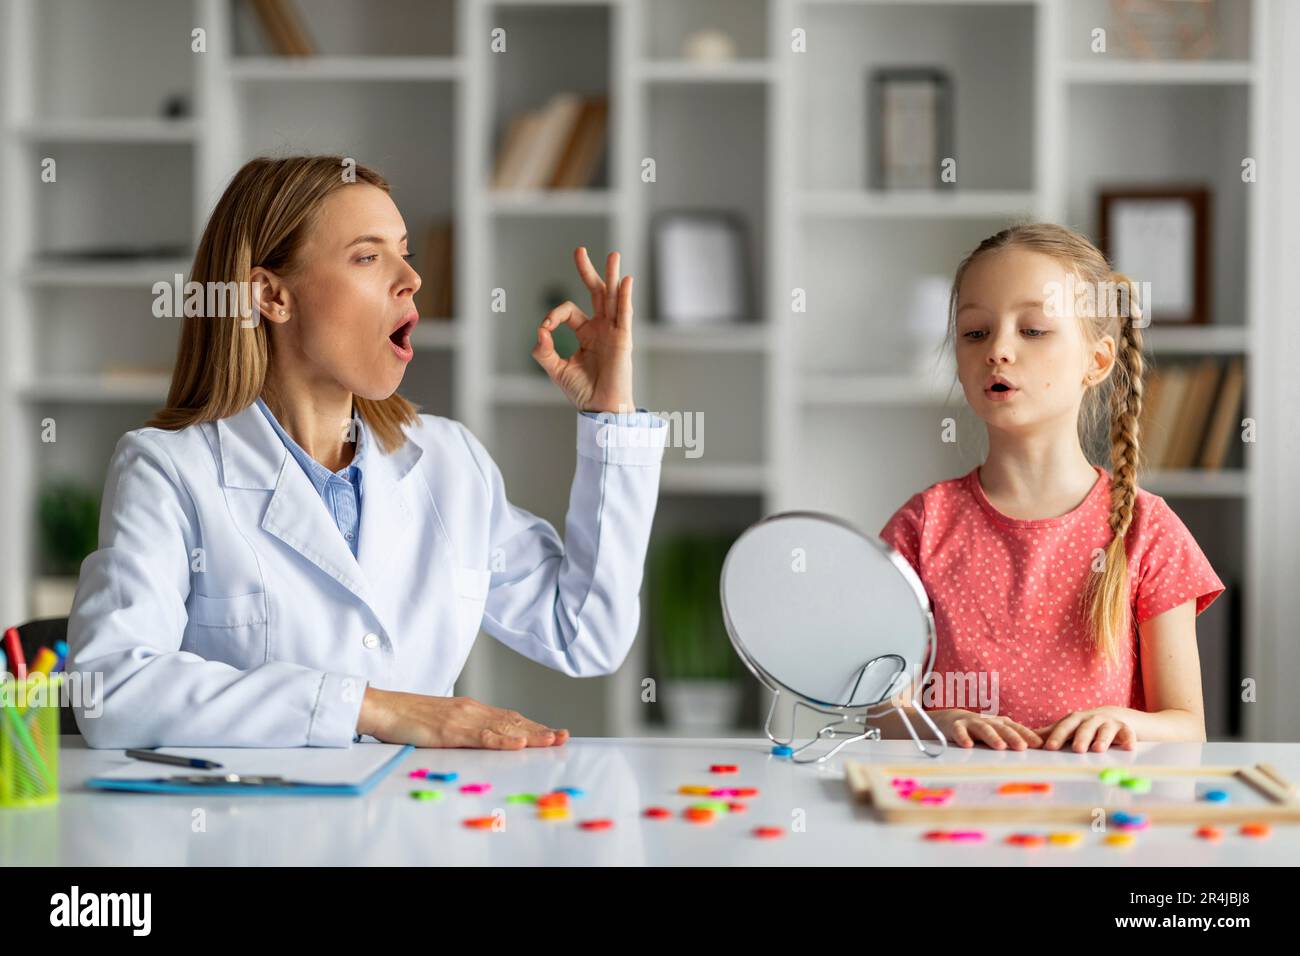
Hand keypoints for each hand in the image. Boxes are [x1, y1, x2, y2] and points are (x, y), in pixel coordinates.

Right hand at [358, 687, 568, 748]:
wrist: (384, 707)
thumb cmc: (409, 717)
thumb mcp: (443, 721)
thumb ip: (464, 728)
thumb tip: (481, 739)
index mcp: (471, 709)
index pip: (509, 718)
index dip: (533, 726)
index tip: (552, 733)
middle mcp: (472, 710)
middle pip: (513, 721)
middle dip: (540, 730)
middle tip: (563, 737)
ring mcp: (462, 719)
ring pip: (503, 728)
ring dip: (530, 735)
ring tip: (552, 741)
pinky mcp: (449, 731)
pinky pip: (480, 736)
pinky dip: (502, 741)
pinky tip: (517, 744)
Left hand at [532, 247, 635, 413]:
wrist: (600, 409)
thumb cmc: (583, 392)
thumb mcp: (557, 369)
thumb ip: (545, 350)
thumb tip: (540, 331)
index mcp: (586, 334)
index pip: (569, 312)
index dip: (553, 316)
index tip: (545, 329)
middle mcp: (602, 329)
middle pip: (596, 293)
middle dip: (588, 271)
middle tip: (580, 250)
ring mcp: (614, 332)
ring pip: (613, 298)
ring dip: (612, 276)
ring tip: (614, 255)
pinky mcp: (623, 339)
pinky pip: (625, 314)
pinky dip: (625, 296)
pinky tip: (626, 280)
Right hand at [933, 709, 1043, 750]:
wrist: (953, 718)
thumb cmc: (981, 729)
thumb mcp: (998, 732)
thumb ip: (1014, 739)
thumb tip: (1038, 750)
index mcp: (1001, 723)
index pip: (1017, 728)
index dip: (1028, 735)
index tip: (1040, 744)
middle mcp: (988, 722)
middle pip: (1002, 728)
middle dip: (1013, 737)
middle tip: (1022, 747)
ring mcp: (972, 723)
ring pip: (983, 729)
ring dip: (992, 737)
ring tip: (1000, 746)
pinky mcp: (956, 726)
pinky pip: (959, 731)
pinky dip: (963, 737)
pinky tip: (967, 745)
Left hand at [1033, 708, 1135, 752]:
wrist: (1117, 716)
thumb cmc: (1086, 726)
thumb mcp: (1069, 728)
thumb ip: (1050, 733)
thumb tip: (1028, 739)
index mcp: (1075, 720)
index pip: (1064, 727)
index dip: (1056, 736)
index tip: (1049, 748)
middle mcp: (1091, 719)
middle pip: (1084, 727)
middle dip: (1080, 738)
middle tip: (1076, 750)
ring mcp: (1109, 723)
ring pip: (1105, 730)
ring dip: (1102, 739)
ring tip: (1098, 750)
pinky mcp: (1126, 728)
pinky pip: (1128, 733)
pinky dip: (1129, 739)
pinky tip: (1129, 748)